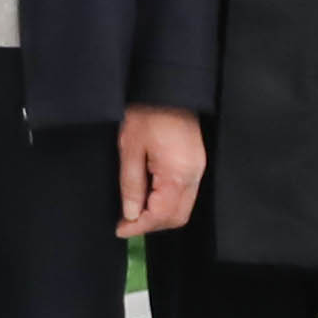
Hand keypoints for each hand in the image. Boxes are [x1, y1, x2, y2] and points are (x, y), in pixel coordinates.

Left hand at [116, 105, 206, 237]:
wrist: (166, 88)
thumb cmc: (147, 113)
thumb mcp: (130, 149)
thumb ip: (131, 185)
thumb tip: (131, 214)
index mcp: (178, 174)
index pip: (161, 215)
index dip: (139, 226)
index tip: (120, 229)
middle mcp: (193, 176)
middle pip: (177, 217)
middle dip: (151, 225)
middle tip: (126, 223)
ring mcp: (198, 170)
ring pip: (182, 208)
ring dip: (159, 215)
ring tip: (134, 212)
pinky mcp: (196, 164)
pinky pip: (185, 194)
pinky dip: (167, 202)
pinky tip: (148, 198)